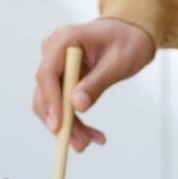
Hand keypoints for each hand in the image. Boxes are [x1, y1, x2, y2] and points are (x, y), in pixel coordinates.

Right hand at [33, 18, 155, 152]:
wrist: (131, 34)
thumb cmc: (128, 41)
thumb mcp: (119, 62)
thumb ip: (97, 82)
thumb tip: (77, 105)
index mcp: (64, 40)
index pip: (48, 74)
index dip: (52, 103)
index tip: (58, 127)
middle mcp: (53, 52)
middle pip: (46, 93)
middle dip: (61, 122)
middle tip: (80, 144)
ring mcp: (56, 65)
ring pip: (53, 104)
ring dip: (69, 126)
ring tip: (91, 142)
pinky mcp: (62, 79)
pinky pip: (63, 104)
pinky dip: (75, 121)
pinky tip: (92, 135)